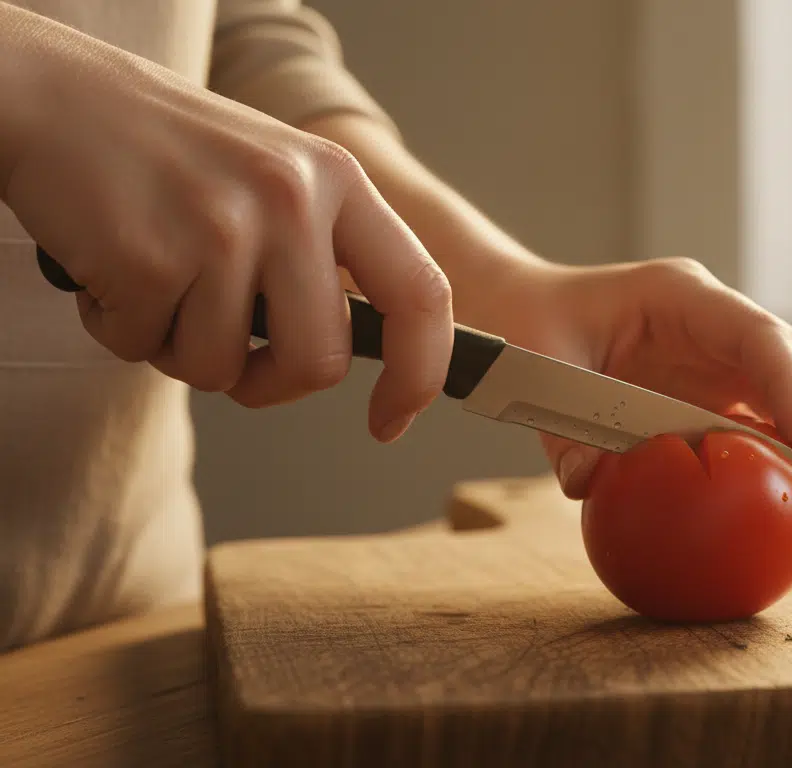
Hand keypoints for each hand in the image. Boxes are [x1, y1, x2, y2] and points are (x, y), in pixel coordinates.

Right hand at [0, 7, 450, 441]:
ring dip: (180, 347)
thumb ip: (324, 252)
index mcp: (338, 181)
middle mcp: (293, 202)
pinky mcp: (153, 258)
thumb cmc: (168, 153)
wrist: (53, 97)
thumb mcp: (276, 177)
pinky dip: (120, 327)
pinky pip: (149, 349)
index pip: (421, 294)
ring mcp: (225, 229)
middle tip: (228, 348)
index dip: (420, 371)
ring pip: (225, 368)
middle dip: (270, 382)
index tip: (392, 418)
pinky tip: (111, 265)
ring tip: (155, 275)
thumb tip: (367, 351)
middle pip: (318, 362)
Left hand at [502, 259, 791, 527]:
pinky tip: (789, 506)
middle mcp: (715, 321)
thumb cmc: (533, 324)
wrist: (526, 311)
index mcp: (682, 296)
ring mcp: (720, 353)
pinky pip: (761, 419)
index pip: (758, 334)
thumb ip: (562, 425)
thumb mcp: (540, 365)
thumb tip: (587, 484)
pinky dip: (780, 459)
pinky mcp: (715, 386)